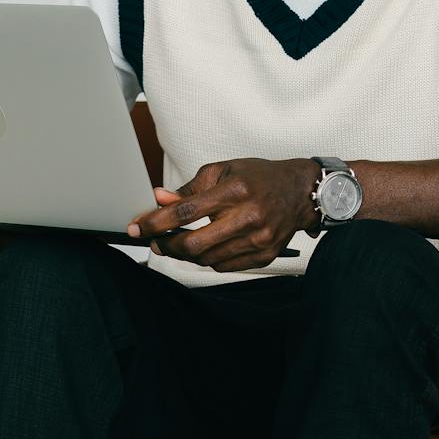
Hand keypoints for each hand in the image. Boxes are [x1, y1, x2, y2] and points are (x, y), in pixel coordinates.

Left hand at [126, 157, 318, 271]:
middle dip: (168, 245)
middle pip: (194, 244)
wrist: (301, 193)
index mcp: (236, 191)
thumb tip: (159, 200)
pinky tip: (205, 248)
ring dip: (187, 254)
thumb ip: (189, 189)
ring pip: (207, 259)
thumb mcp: (223, 172)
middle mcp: (249, 217)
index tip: (137, 227)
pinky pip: (224, 266)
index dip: (156, 222)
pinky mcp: (264, 256)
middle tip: (156, 241)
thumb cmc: (260, 178)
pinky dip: (208, 260)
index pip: (185, 212)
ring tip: (179, 242)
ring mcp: (258, 240)